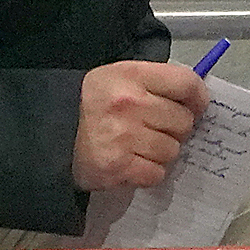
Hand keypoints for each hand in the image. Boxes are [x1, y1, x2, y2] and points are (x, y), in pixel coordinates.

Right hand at [72, 60, 210, 191]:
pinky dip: (148, 172)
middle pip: (184, 122)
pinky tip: (131, 162)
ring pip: (172, 151)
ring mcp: (124, 137)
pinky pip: (156, 174)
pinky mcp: (118, 167)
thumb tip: (196, 99)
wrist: (51, 132)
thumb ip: (156, 82)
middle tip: (156, 129)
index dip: (199, 98)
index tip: (196, 107)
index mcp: (131, 75)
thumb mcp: (118, 76)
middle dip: (175, 128)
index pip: (186, 84)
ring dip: (160, 152)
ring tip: (138, 146)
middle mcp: (130, 104)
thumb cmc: (91, 102)